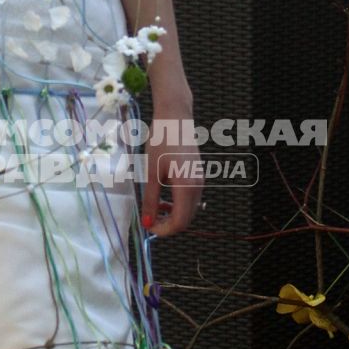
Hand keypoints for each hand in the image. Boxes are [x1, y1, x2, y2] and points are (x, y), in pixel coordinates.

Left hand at [143, 108, 202, 237]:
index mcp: (186, 186)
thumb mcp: (151, 172)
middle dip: (167, 225)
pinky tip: (164, 197)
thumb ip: (151, 200)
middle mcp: (198, 186)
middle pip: (186, 219)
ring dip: (172, 215)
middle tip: (149, 220)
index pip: (179, 222)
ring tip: (154, 207)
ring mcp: (200, 181)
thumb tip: (147, 222)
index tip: (148, 226)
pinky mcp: (198, 176)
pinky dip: (177, 204)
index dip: (163, 230)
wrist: (176, 117)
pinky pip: (190, 199)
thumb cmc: (161, 141)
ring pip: (189, 210)